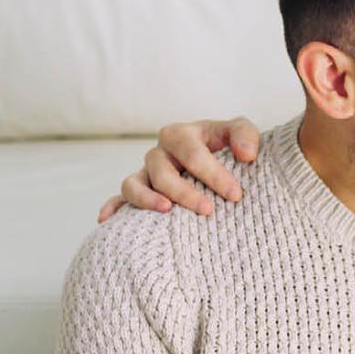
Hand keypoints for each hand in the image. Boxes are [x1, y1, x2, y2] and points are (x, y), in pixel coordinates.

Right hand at [97, 117, 263, 221]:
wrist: (218, 158)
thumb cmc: (228, 145)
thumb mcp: (240, 132)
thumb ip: (246, 136)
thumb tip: (246, 155)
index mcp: (181, 135)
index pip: (193, 154)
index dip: (214, 174)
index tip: (235, 195)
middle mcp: (159, 153)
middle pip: (162, 171)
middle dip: (185, 191)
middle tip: (209, 210)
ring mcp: (146, 173)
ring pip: (134, 184)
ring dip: (146, 199)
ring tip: (167, 211)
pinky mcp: (140, 191)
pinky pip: (119, 198)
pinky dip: (112, 207)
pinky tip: (107, 221)